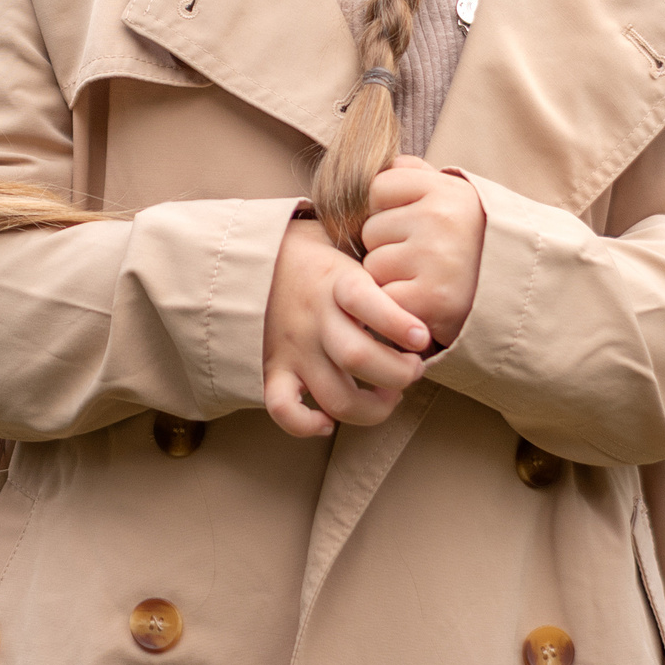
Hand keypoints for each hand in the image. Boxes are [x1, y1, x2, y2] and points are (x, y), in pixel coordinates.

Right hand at [261, 214, 431, 437]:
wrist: (242, 254)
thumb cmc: (308, 252)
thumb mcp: (342, 240)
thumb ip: (375, 259)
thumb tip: (421, 274)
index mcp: (335, 282)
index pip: (368, 303)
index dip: (400, 324)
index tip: (422, 338)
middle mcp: (315, 318)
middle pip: (359, 359)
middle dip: (399, 375)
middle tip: (413, 370)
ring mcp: (293, 348)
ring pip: (335, 396)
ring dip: (371, 409)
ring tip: (386, 396)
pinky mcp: (272, 368)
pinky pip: (283, 409)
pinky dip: (307, 425)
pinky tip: (328, 421)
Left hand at [360, 158, 486, 348]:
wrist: (519, 297)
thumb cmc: (474, 244)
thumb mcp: (457, 198)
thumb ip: (418, 176)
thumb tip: (386, 164)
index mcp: (447, 190)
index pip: (377, 188)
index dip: (386, 210)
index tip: (412, 224)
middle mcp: (441, 219)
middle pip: (371, 230)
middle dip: (388, 247)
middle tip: (425, 259)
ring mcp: (435, 259)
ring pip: (373, 266)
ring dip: (391, 278)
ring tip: (427, 279)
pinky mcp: (430, 298)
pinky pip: (384, 297)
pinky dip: (399, 304)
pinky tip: (426, 302)